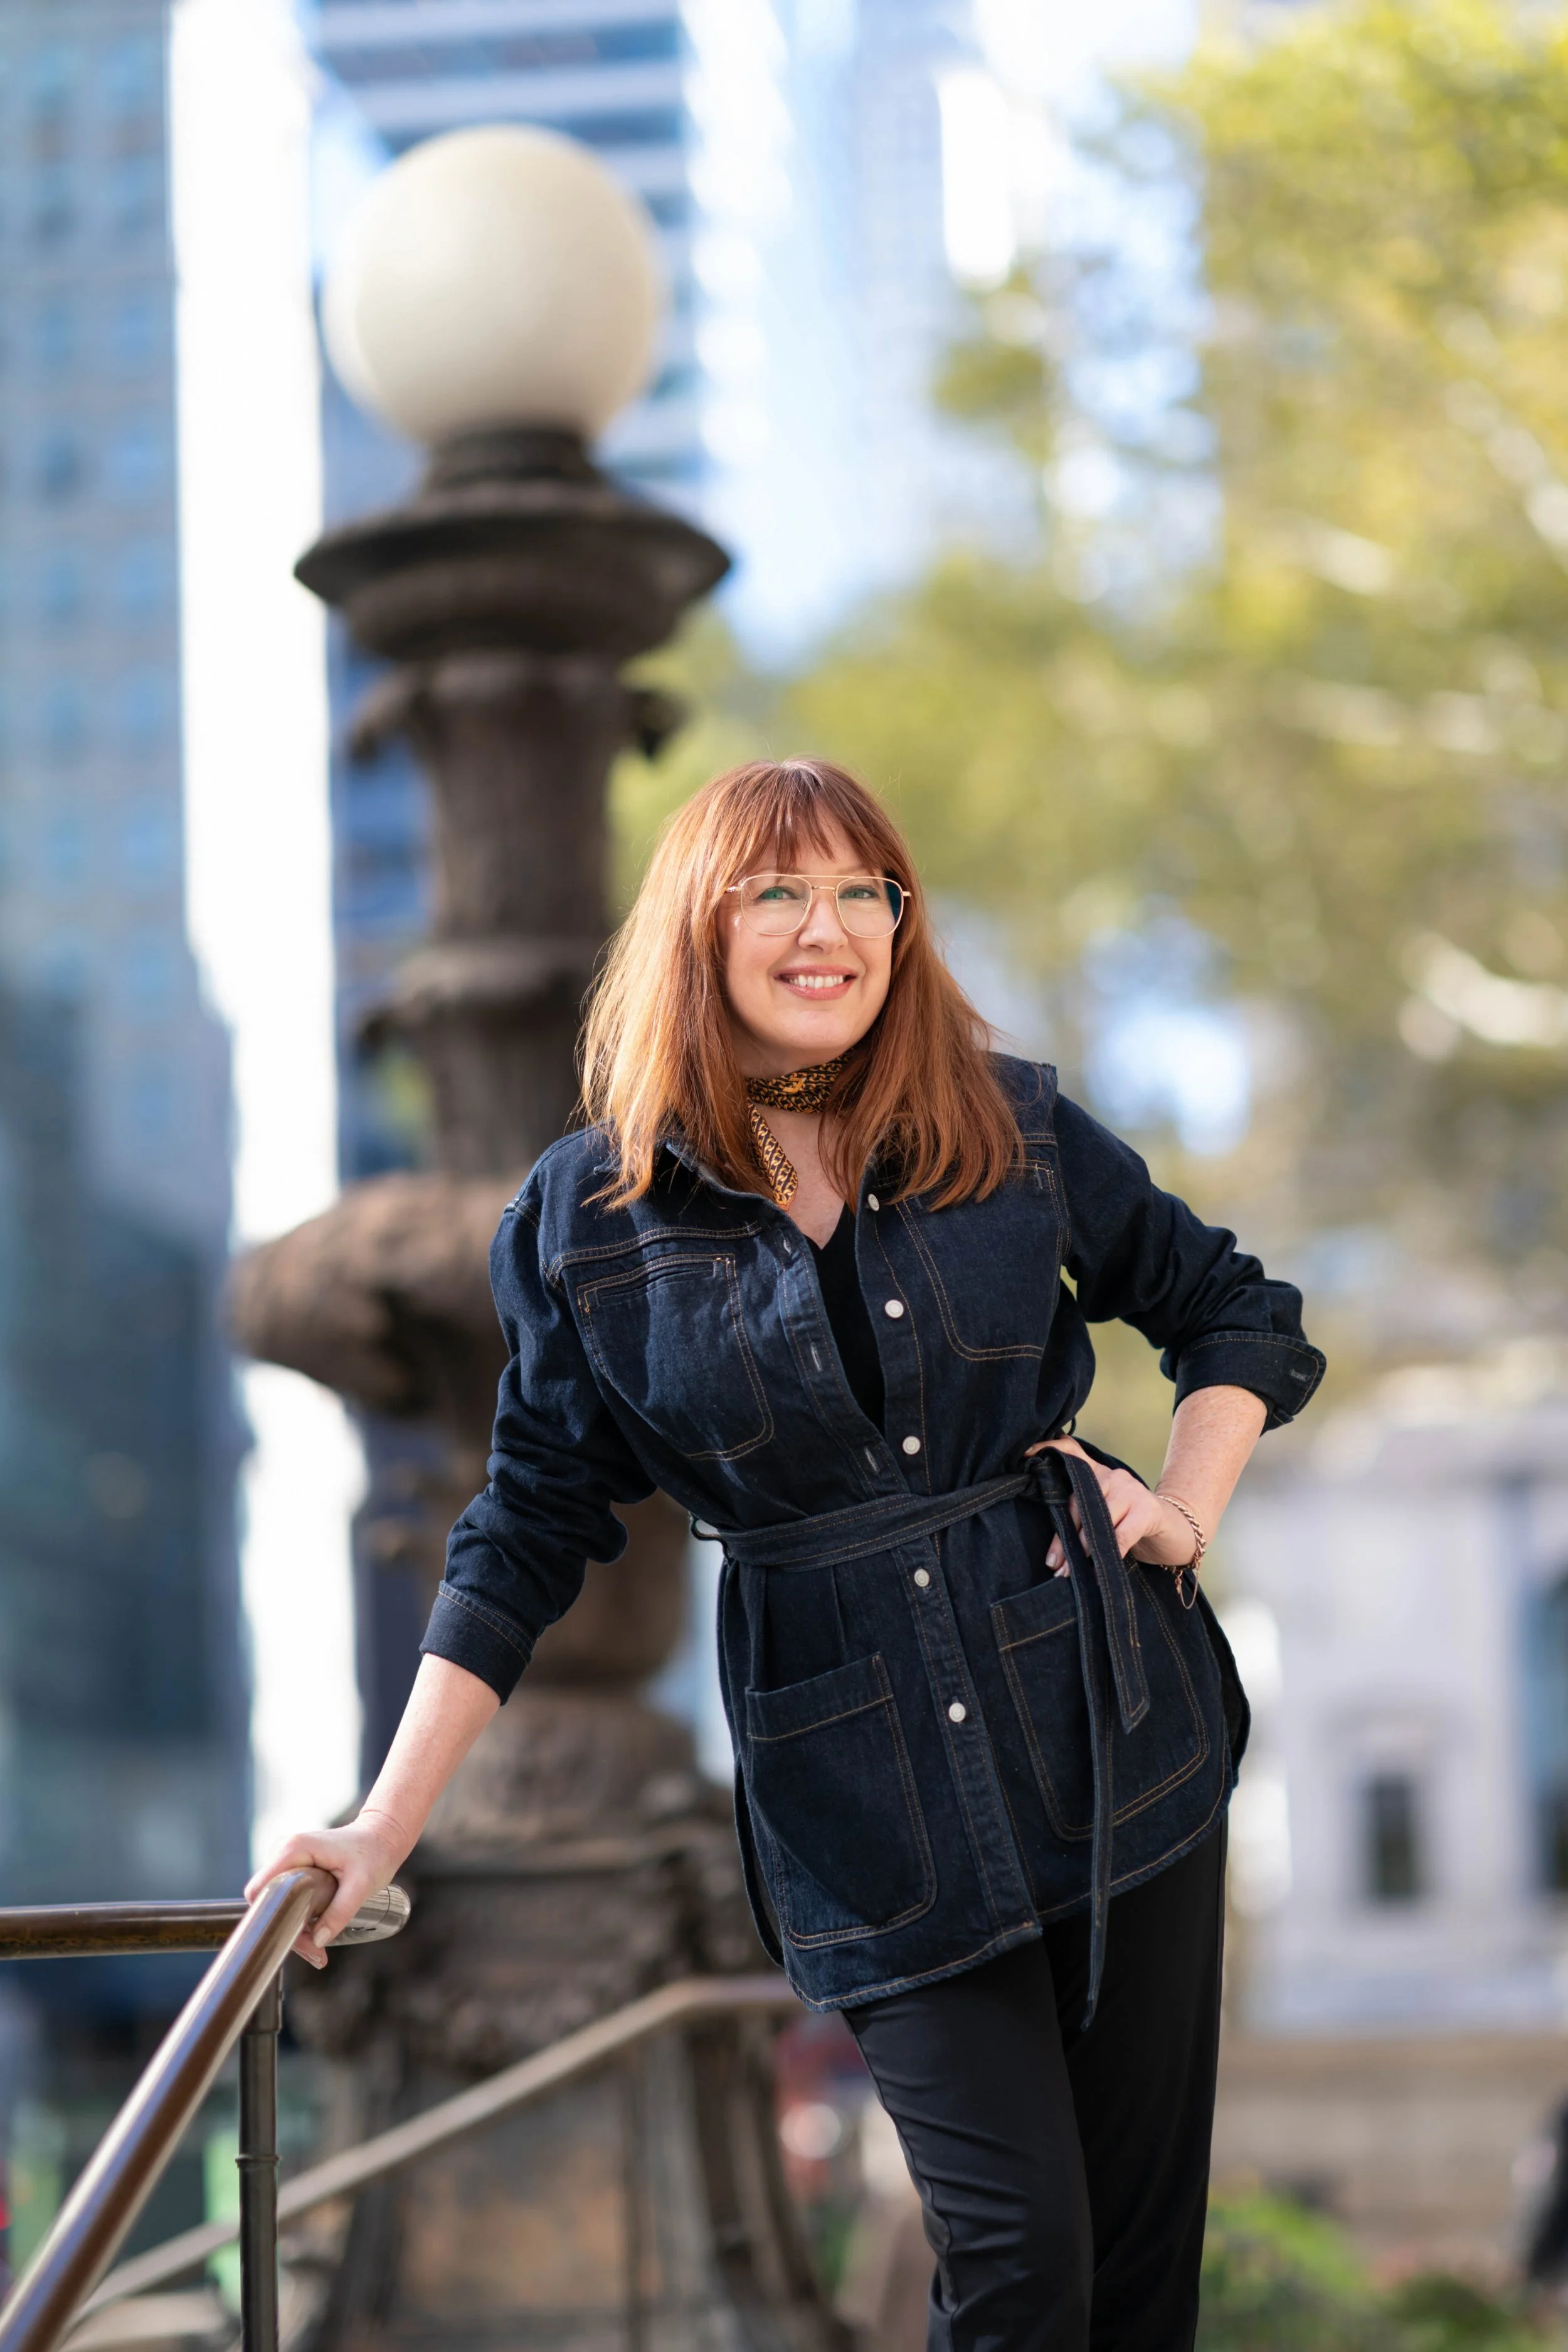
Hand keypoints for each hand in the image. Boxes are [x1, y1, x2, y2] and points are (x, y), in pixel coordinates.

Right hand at [244, 1808, 408, 1968]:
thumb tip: (318, 1940)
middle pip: (268, 1901)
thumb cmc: (375, 1852)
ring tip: (319, 1951)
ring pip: (277, 1903)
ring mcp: (289, 1860)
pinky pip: (287, 1899)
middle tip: (315, 1953)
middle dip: (287, 1930)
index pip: (260, 1889)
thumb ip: (340, 1911)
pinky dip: (299, 1919)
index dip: (270, 1917)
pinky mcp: (296, 1868)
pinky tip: (316, 1937)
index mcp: (294, 1849)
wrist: (383, 1835)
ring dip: (294, 1929)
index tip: (293, 1938)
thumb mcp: (362, 1884)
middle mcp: (284, 1851)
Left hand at [1029, 1439, 1198, 1576]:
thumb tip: (1052, 1559)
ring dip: (1082, 1551)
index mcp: (1097, 1473)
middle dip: (1063, 1538)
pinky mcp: (1147, 1509)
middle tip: (1054, 1565)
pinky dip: (1108, 1555)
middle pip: (1077, 1503)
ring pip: (1097, 1521)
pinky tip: (1099, 1571)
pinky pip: (1121, 1535)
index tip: (1023, 1454)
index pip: (1070, 1452)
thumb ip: (1082, 1519)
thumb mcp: (1104, 1516)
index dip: (1047, 1449)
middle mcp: (1111, 1476)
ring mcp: (1130, 1490)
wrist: (1176, 1530)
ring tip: (1069, 1573)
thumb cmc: (1131, 1526)